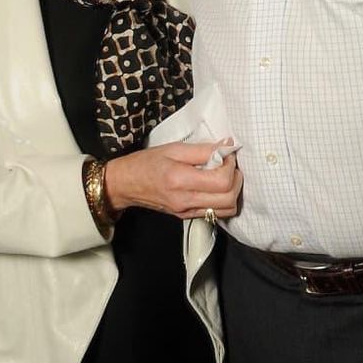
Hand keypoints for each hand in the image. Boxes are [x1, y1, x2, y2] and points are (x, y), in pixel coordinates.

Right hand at [104, 140, 242, 219]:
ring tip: (223, 175)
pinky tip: (215, 186)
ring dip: (232, 191)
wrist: (125, 184)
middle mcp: (185, 200)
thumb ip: (202, 149)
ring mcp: (187, 212)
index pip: (221, 180)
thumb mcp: (173, 148)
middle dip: (236, 179)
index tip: (226, 153)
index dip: (231, 165)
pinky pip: (216, 213)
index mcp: (180, 180)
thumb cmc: (146, 162)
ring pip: (227, 210)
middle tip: (228, 164)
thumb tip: (227, 146)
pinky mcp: (187, 216)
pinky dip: (223, 200)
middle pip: (229, 198)